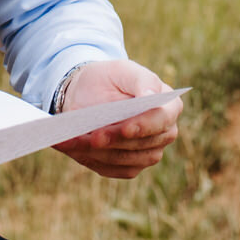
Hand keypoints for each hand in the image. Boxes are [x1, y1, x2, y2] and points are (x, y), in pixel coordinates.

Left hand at [52, 59, 181, 178]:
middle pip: (143, 145)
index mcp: (169, 106)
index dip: (144, 126)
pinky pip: (111, 168)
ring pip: (126, 160)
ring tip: (73, 141)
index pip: (162, 120)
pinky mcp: (129, 166)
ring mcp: (148, 153)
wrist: (87, 94)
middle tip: (92, 137)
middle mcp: (164, 133)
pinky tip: (71, 147)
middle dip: (115, 141)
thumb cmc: (109, 79)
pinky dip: (89, 159)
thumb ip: (142, 80)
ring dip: (98, 152)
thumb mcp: (123, 70)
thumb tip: (151, 96)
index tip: (125, 128)